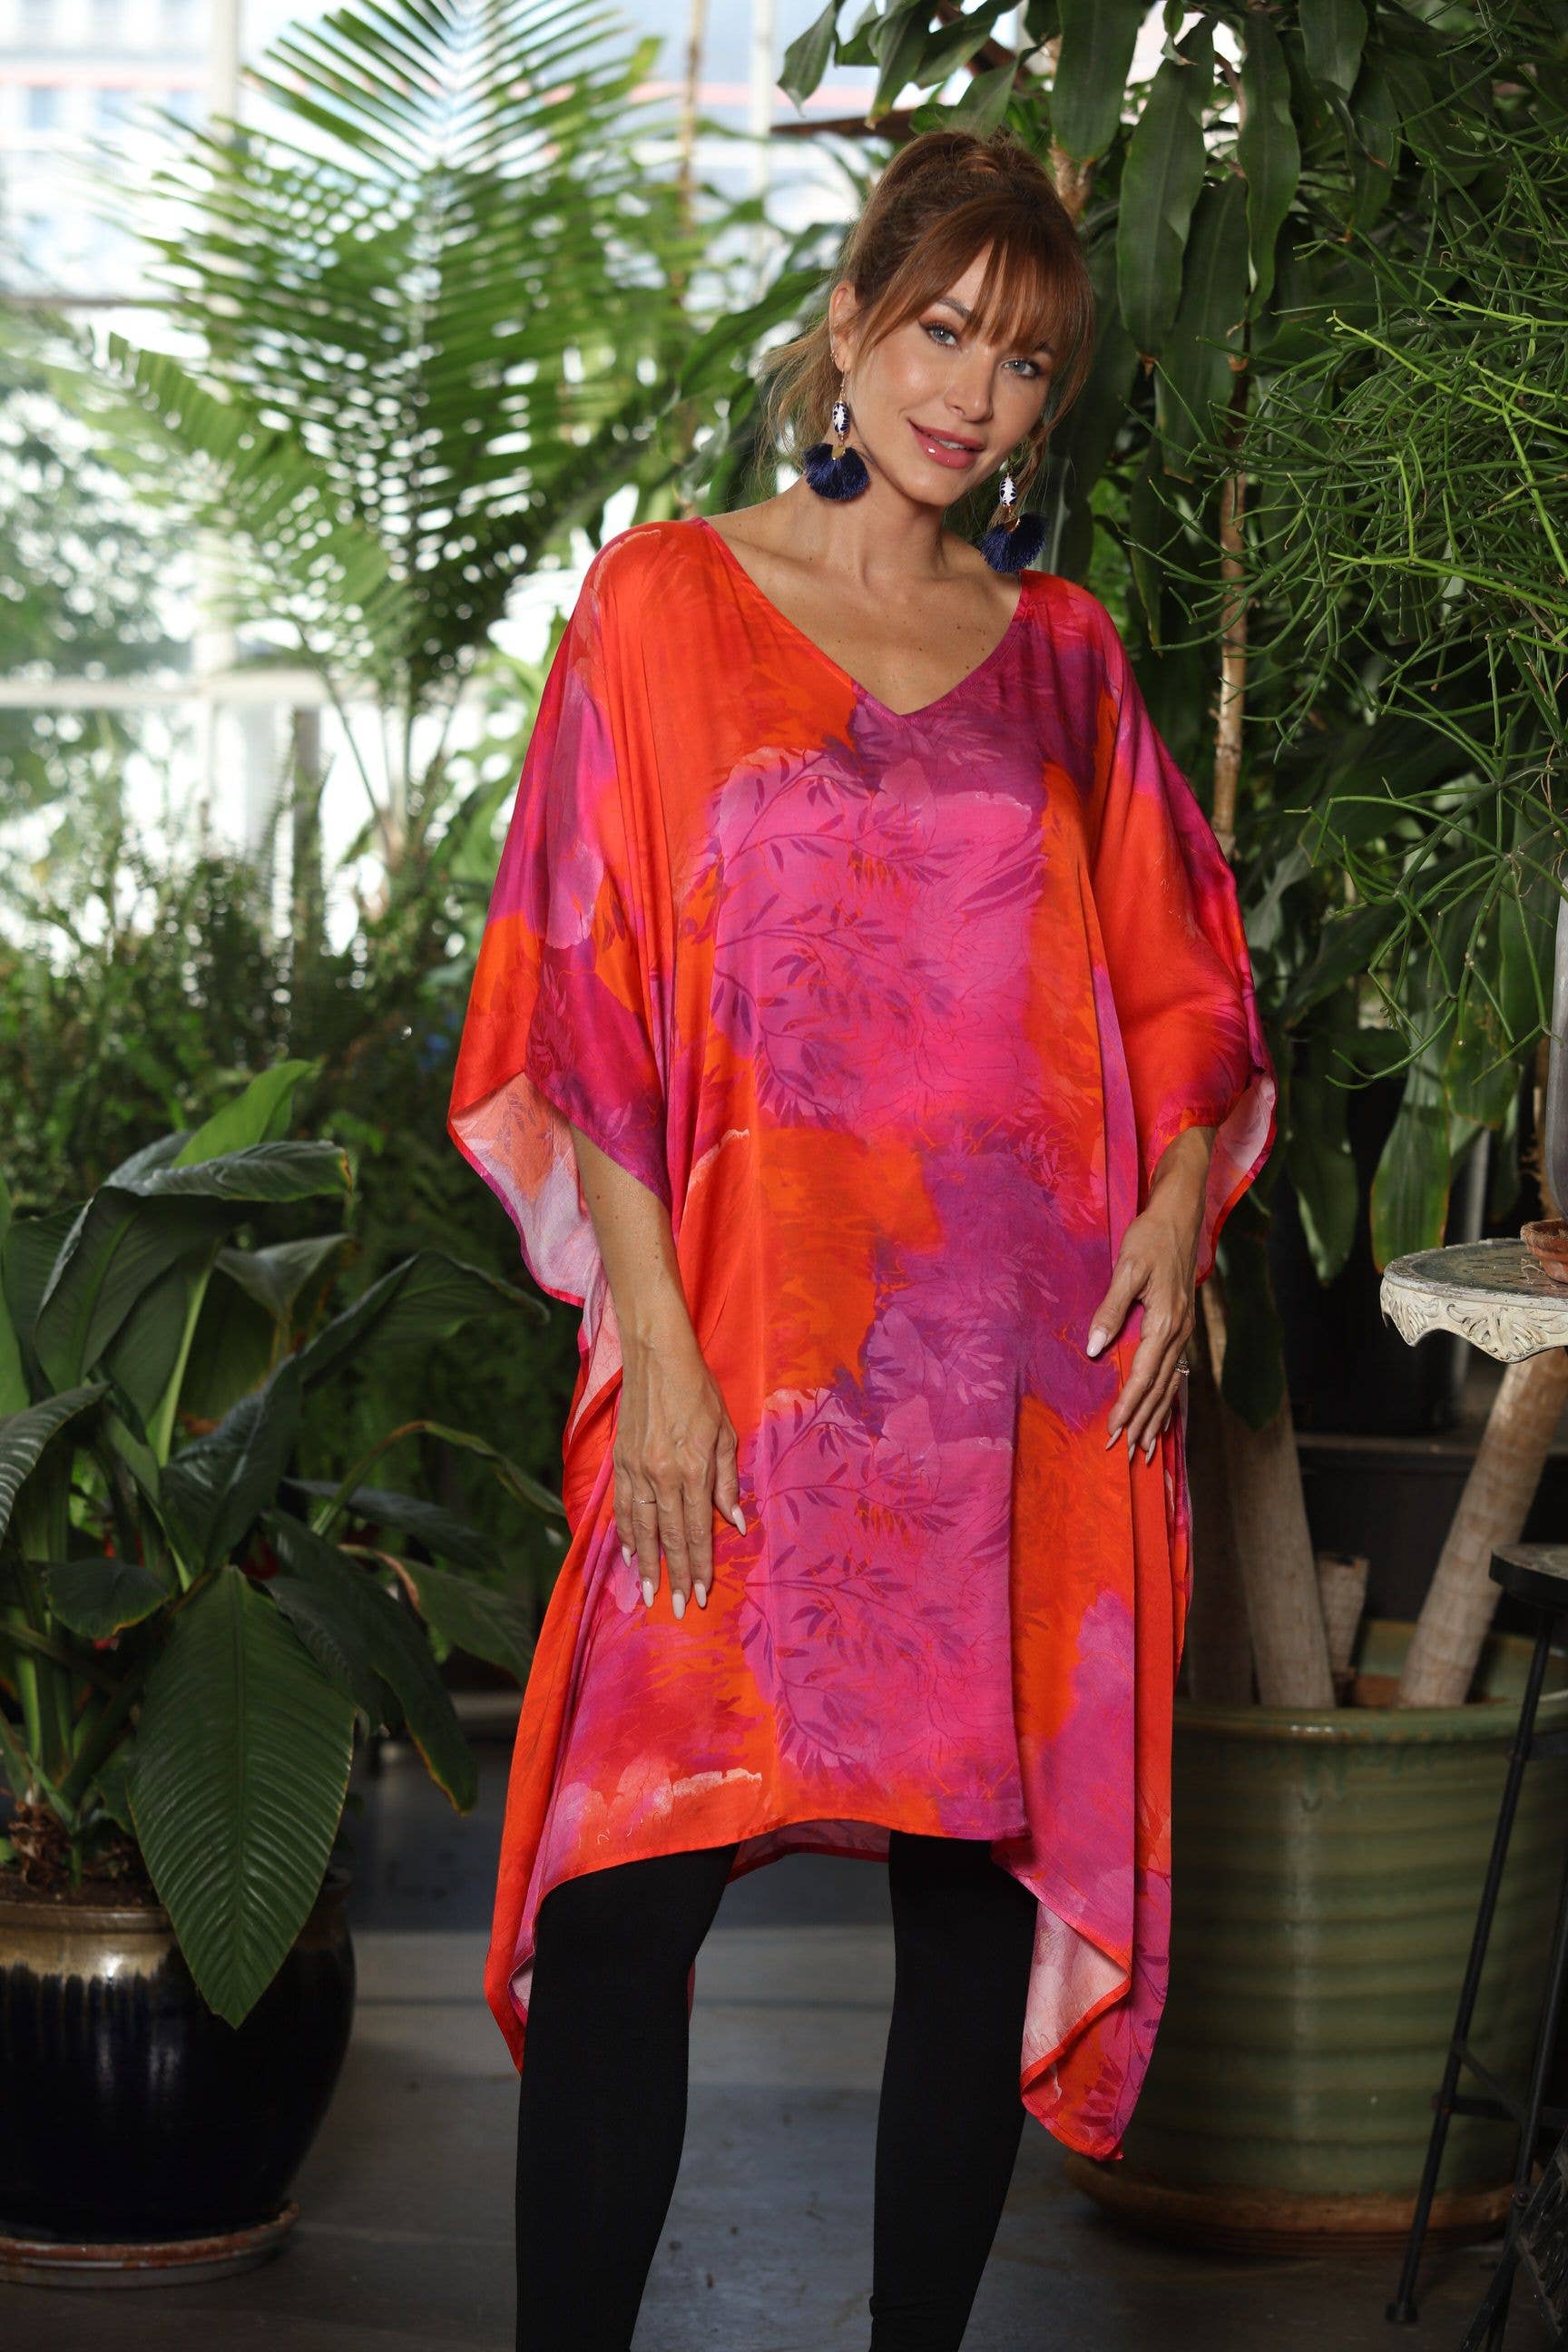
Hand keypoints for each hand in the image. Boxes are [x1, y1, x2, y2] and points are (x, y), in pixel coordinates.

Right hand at [614, 1311, 743, 1620]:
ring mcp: (636, 1470)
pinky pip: (621, 1508)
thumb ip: (727, 1480)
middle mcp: (661, 1476)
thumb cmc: (699, 1390)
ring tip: (645, 1593)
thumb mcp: (725, 1432)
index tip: (700, 1595)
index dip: (698, 1566)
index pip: (695, 1531)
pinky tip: (626, 1553)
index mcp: (692, 1469)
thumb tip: (733, 1523)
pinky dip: (623, 1534)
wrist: (656, 1356)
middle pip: (667, 1537)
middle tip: (676, 1609)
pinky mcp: (620, 1462)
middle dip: (673, 1576)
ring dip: (643, 1564)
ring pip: (639, 1529)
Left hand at [1086, 1129, 1210, 1462]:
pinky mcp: (1181, 1324)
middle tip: (1127, 1451)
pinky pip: (1174, 1369)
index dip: (1129, 1405)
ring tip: (1148, 1446)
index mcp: (1165, 1321)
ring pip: (1171, 1382)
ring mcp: (1184, 1329)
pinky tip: (1162, 1409)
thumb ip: (1110, 1310)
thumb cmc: (1149, 1237)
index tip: (1115, 1430)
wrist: (1181, 1214)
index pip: (1144, 1374)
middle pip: (1161, 1387)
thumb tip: (1094, 1349)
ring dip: (1158, 1415)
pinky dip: (1167, 1394)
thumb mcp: (1125, 1269)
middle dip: (1144, 1421)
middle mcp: (1179, 1331)